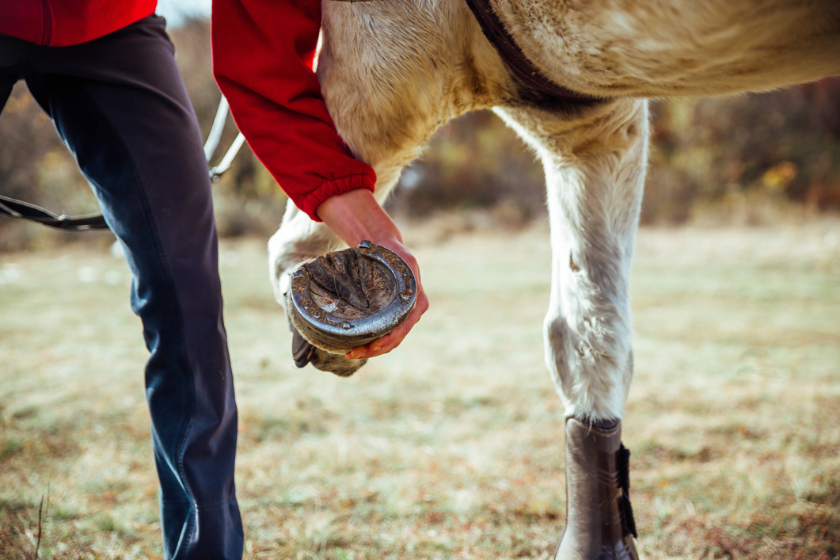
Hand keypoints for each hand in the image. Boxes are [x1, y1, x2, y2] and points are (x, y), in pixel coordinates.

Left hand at [315, 189, 428, 359]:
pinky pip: (389, 336)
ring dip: (373, 350)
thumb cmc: (389, 252)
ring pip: (392, 341)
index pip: (403, 326)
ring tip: (352, 353)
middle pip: (396, 338)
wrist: (393, 250)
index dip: (387, 340)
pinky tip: (359, 347)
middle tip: (352, 353)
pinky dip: (375, 344)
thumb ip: (378, 260)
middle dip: (375, 350)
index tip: (370, 346)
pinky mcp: (398, 318)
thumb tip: (347, 259)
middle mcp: (415, 310)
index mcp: (416, 298)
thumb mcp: (388, 254)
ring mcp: (408, 315)